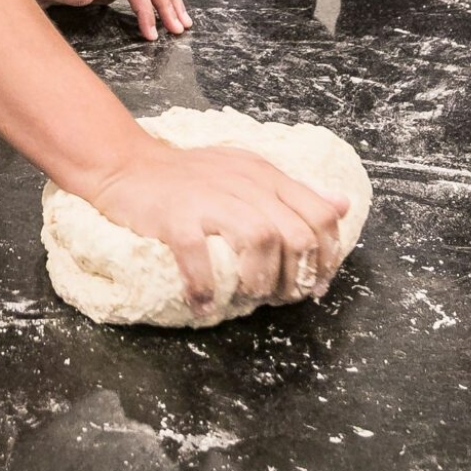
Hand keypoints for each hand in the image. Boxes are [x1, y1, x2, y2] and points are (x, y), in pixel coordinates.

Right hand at [87, 139, 348, 309]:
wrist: (127, 165)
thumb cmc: (189, 177)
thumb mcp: (247, 174)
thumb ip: (293, 192)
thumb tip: (342, 205)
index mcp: (265, 175)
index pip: (319, 214)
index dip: (326, 256)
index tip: (315, 283)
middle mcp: (243, 183)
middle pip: (294, 233)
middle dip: (295, 276)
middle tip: (280, 297)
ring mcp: (208, 199)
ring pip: (259, 240)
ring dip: (259, 281)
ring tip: (247, 296)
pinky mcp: (175, 216)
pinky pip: (198, 256)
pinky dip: (205, 287)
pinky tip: (203, 304)